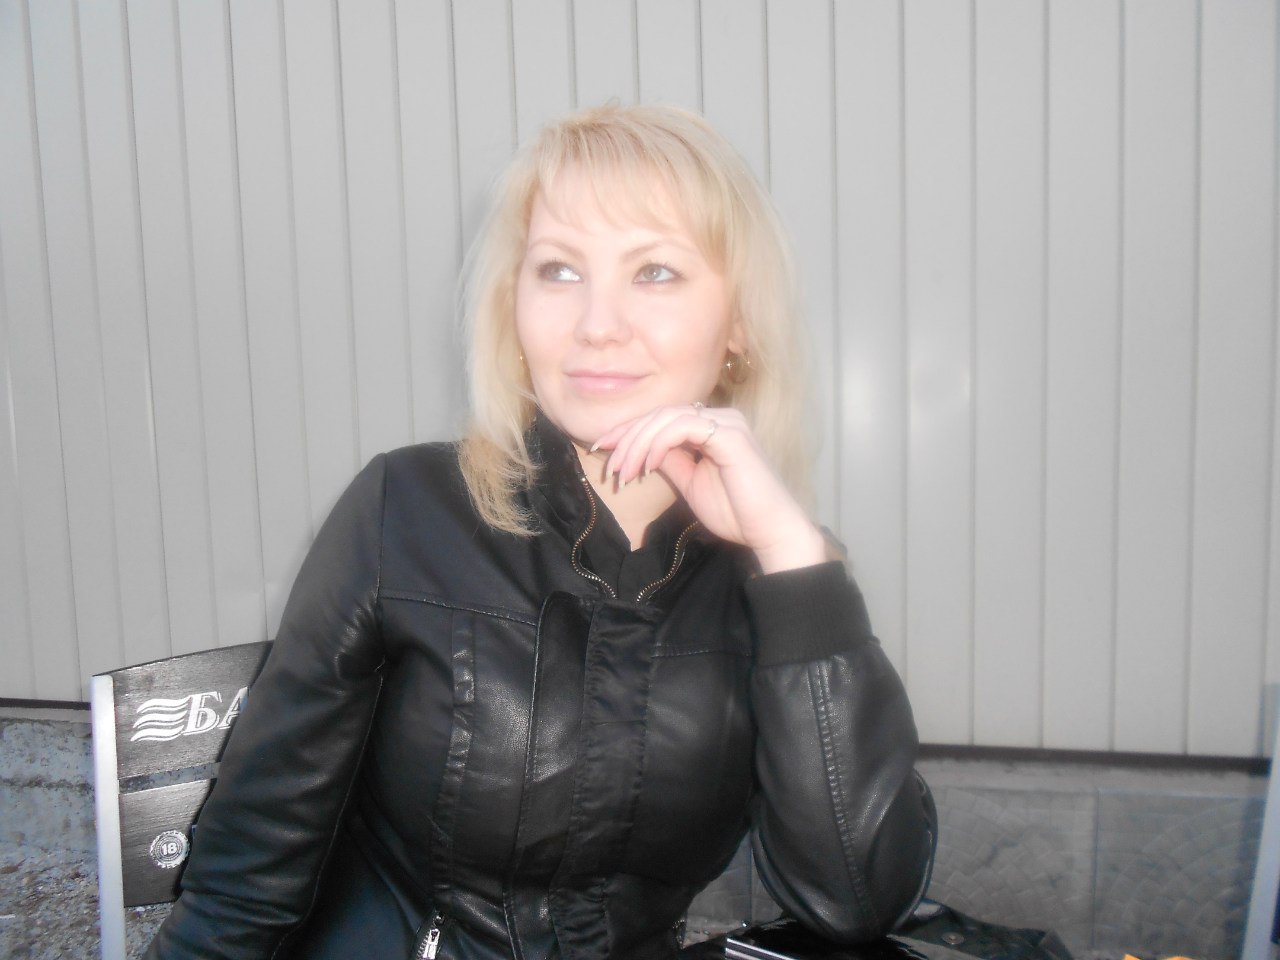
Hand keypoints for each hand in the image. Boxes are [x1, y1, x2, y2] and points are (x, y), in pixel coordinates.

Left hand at [591, 405, 827, 573]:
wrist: (769, 531)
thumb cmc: (735, 512)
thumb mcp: (690, 483)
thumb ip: (670, 461)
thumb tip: (643, 449)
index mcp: (712, 427)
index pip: (662, 418)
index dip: (629, 431)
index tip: (604, 450)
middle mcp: (720, 417)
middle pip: (660, 414)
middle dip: (628, 438)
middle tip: (610, 466)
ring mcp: (727, 422)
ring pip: (667, 417)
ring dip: (638, 443)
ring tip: (626, 471)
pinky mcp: (730, 434)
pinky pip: (683, 427)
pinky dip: (659, 443)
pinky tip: (648, 466)